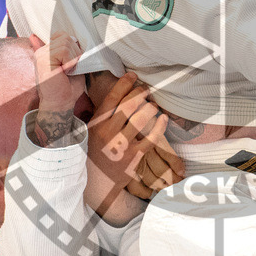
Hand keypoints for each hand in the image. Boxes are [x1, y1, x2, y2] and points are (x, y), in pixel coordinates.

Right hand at [31, 33, 84, 113]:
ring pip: (66, 43)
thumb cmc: (67, 87)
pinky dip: (70, 62)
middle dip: (75, 53)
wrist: (61, 104)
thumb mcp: (71, 64)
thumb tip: (70, 38)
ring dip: (73, 59)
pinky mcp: (43, 61)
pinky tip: (64, 72)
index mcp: (46, 51)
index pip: (62, 34)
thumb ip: (67, 50)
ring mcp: (41, 55)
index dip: (73, 46)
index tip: (72, 62)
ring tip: (67, 71)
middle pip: (66, 37)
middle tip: (70, 68)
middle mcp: (41, 51)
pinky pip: (64, 51)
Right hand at [86, 73, 178, 197]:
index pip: (112, 98)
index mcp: (97, 123)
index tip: (132, 75)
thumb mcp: (91, 130)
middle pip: (129, 105)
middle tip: (145, 89)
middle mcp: (109, 132)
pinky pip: (151, 138)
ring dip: (150, 107)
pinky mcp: (134, 157)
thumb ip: (102, 112)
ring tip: (152, 104)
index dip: (124, 83)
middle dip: (140, 93)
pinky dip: (160, 126)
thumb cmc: (96, 150)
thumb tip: (117, 90)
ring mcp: (122, 145)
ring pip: (141, 119)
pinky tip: (163, 118)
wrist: (97, 180)